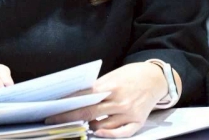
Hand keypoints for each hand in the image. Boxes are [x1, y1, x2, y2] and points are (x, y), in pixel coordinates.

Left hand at [46, 62, 171, 137]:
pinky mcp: (138, 121)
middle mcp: (119, 100)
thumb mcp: (112, 76)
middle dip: (69, 117)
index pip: (83, 97)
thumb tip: (76, 98)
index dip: (66, 105)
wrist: (155, 77)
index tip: (53, 111)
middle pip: (89, 112)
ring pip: (103, 124)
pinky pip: (123, 132)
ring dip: (88, 126)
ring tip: (76, 124)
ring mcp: (129, 112)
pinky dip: (110, 134)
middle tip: (54, 121)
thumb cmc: (130, 75)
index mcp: (110, 86)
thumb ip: (96, 88)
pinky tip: (99, 133)